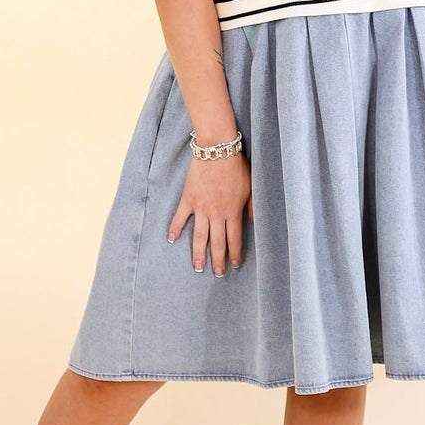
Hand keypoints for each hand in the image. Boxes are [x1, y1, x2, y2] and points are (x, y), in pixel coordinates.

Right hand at [167, 152, 252, 274]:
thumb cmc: (236, 167)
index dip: (234, 253)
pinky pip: (180, 217)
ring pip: (199, 236)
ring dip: (198, 253)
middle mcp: (217, 214)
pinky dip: (174, 228)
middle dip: (217, 260)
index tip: (234, 265)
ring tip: (197, 268)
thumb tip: (253, 222)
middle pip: (217, 243)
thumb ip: (252, 207)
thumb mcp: (251, 187)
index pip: (234, 239)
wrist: (217, 150)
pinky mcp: (189, 199)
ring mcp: (201, 208)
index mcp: (233, 212)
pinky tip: (171, 240)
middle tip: (216, 274)